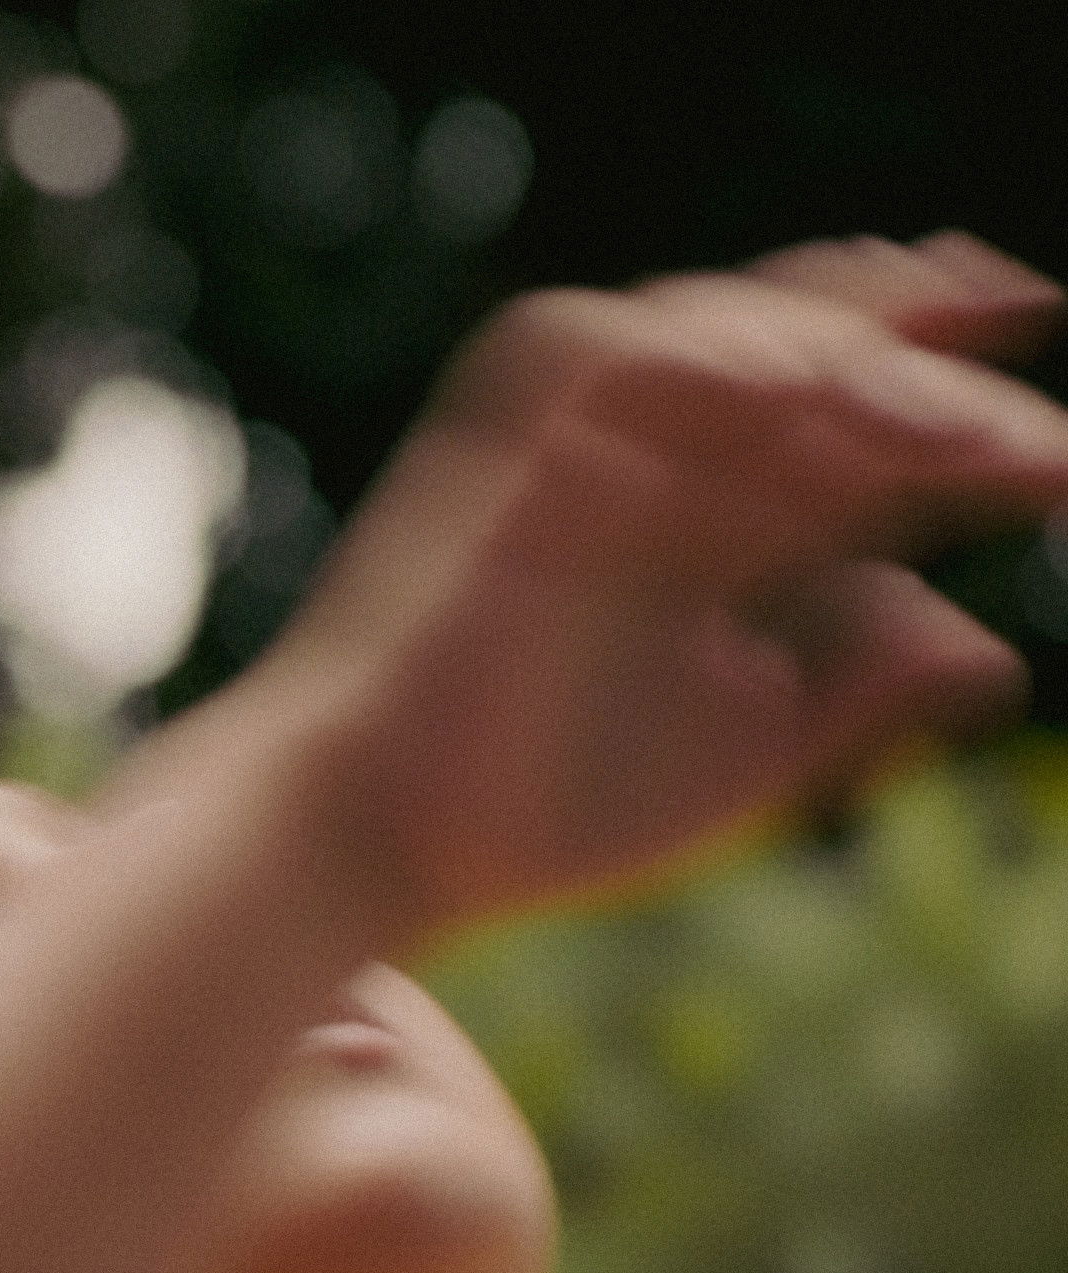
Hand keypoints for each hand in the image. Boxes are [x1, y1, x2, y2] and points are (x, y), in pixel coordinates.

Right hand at [260, 232, 1067, 932]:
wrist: (377, 834)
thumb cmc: (534, 811)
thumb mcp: (748, 759)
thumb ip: (860, 691)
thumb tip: (985, 641)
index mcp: (718, 529)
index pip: (863, 426)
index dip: (964, 414)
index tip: (1054, 461)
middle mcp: (659, 466)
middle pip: (817, 352)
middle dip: (934, 364)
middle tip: (1023, 442)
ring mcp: (578, 447)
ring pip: (733, 333)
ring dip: (844, 362)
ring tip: (931, 427)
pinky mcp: (502, 447)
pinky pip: (613, 350)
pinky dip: (707, 356)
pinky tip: (797, 395)